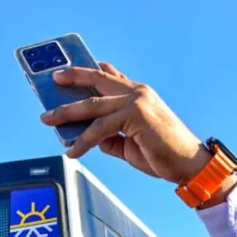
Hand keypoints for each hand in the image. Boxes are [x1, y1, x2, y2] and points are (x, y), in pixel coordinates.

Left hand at [41, 63, 213, 184]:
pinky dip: (83, 141)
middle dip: (73, 78)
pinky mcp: (135, 116)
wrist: (188, 165)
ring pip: (93, 104)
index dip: (90, 72)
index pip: (111, 76)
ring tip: (48, 119)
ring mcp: (137, 101)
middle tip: (54, 80)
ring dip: (67, 112)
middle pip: (98, 80)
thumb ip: (111, 137)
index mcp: (139, 94)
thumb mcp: (130, 143)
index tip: (71, 70)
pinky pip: (100, 128)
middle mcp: (137, 92)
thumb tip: (91, 138)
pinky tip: (73, 151)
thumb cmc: (163, 155)